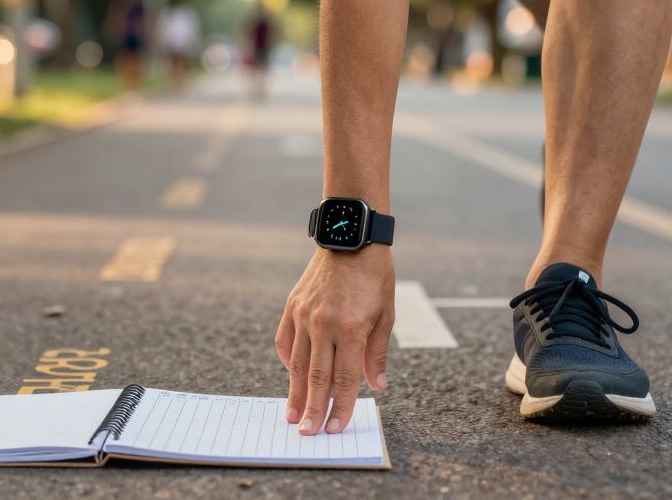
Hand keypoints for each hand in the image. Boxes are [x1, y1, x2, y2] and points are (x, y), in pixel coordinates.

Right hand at [274, 244, 393, 434]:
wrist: (349, 238)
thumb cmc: (374, 276)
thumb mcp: (386, 313)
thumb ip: (377, 352)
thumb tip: (376, 386)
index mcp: (352, 328)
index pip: (345, 379)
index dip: (340, 407)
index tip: (335, 428)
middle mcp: (325, 324)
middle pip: (318, 378)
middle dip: (314, 410)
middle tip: (308, 434)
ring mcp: (304, 315)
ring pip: (298, 364)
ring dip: (295, 393)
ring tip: (293, 416)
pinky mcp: (292, 306)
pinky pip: (285, 342)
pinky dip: (288, 362)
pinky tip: (292, 376)